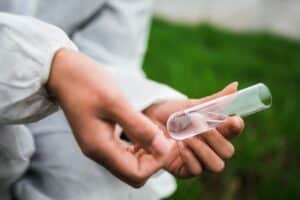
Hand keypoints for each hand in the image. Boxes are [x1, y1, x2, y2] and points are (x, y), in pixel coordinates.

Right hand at [47, 49, 171, 186]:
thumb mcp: (116, 102)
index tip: (166, 141)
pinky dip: (138, 145)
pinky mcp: (101, 137)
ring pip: (130, 164)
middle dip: (154, 159)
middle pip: (134, 173)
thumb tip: (162, 147)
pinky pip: (124, 151)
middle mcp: (98, 152)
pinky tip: (144, 130)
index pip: (136, 174)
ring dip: (147, 152)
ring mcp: (98, 146)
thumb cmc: (87, 83)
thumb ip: (139, 127)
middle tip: (163, 137)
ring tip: (156, 133)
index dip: (157, 162)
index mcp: (100, 148)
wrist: (63, 72)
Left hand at [143, 83, 243, 177]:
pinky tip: (179, 145)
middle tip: (199, 125)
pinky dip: (189, 157)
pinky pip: (196, 170)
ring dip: (203, 150)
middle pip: (228, 152)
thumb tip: (236, 86)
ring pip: (216, 165)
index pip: (233, 132)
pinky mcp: (183, 170)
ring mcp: (198, 159)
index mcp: (215, 131)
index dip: (235, 127)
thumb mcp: (192, 105)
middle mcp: (210, 147)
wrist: (148, 120)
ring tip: (187, 136)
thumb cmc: (171, 113)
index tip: (233, 119)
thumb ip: (215, 100)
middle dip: (216, 138)